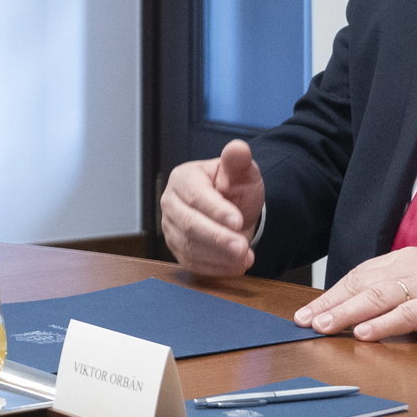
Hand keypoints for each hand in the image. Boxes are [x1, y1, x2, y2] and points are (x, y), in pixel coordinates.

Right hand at [159, 142, 265, 274]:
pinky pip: (192, 263)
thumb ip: (239, 160)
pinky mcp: (178, 250)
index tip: (238, 221)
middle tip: (242, 247)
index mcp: (183, 178)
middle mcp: (171, 203)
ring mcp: (171, 228)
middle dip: (217, 238)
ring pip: (190, 247)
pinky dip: (215, 268)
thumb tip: (238, 148)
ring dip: (219, 256)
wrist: (234, 211)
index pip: (196, 195)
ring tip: (246, 258)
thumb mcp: (242, 171)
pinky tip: (237, 266)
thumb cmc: (235, 188)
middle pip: (189, 224)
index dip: (216, 210)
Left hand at [297, 248, 416, 341]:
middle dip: (330, 303)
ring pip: (379, 296)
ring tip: (324, 326)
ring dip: (348, 312)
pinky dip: (385, 323)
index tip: (306, 311)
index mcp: (406, 260)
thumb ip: (394, 294)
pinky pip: (409, 313)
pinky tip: (365, 333)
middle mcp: (414, 267)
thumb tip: (356, 312)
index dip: (331, 293)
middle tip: (304, 320)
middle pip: (363, 284)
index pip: (359, 275)